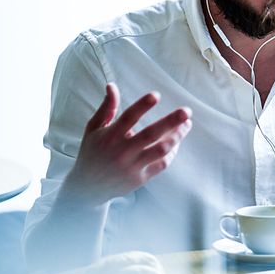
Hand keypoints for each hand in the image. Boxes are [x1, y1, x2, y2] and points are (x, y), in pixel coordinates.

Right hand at [59, 83, 192, 207]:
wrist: (87, 188)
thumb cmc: (93, 152)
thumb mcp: (94, 129)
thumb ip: (106, 107)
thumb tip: (112, 85)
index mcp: (110, 136)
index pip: (128, 117)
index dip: (142, 105)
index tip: (156, 95)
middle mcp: (122, 151)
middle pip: (150, 134)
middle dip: (171, 122)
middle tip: (186, 111)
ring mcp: (132, 166)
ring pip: (160, 150)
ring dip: (177, 136)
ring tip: (187, 124)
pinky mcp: (140, 178)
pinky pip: (162, 164)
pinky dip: (172, 153)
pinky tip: (177, 141)